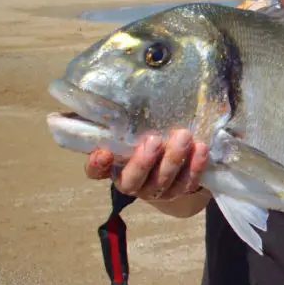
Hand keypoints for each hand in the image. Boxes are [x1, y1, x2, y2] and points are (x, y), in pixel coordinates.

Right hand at [84, 128, 207, 201]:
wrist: (170, 161)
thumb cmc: (141, 137)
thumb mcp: (125, 126)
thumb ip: (111, 116)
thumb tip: (83, 95)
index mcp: (111, 167)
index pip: (95, 171)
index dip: (97, 165)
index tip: (103, 153)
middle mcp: (131, 183)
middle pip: (133, 180)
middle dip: (144, 162)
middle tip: (154, 140)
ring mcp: (157, 189)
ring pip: (163, 182)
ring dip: (174, 160)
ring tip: (183, 137)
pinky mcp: (180, 189)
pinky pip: (188, 182)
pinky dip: (195, 167)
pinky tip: (201, 149)